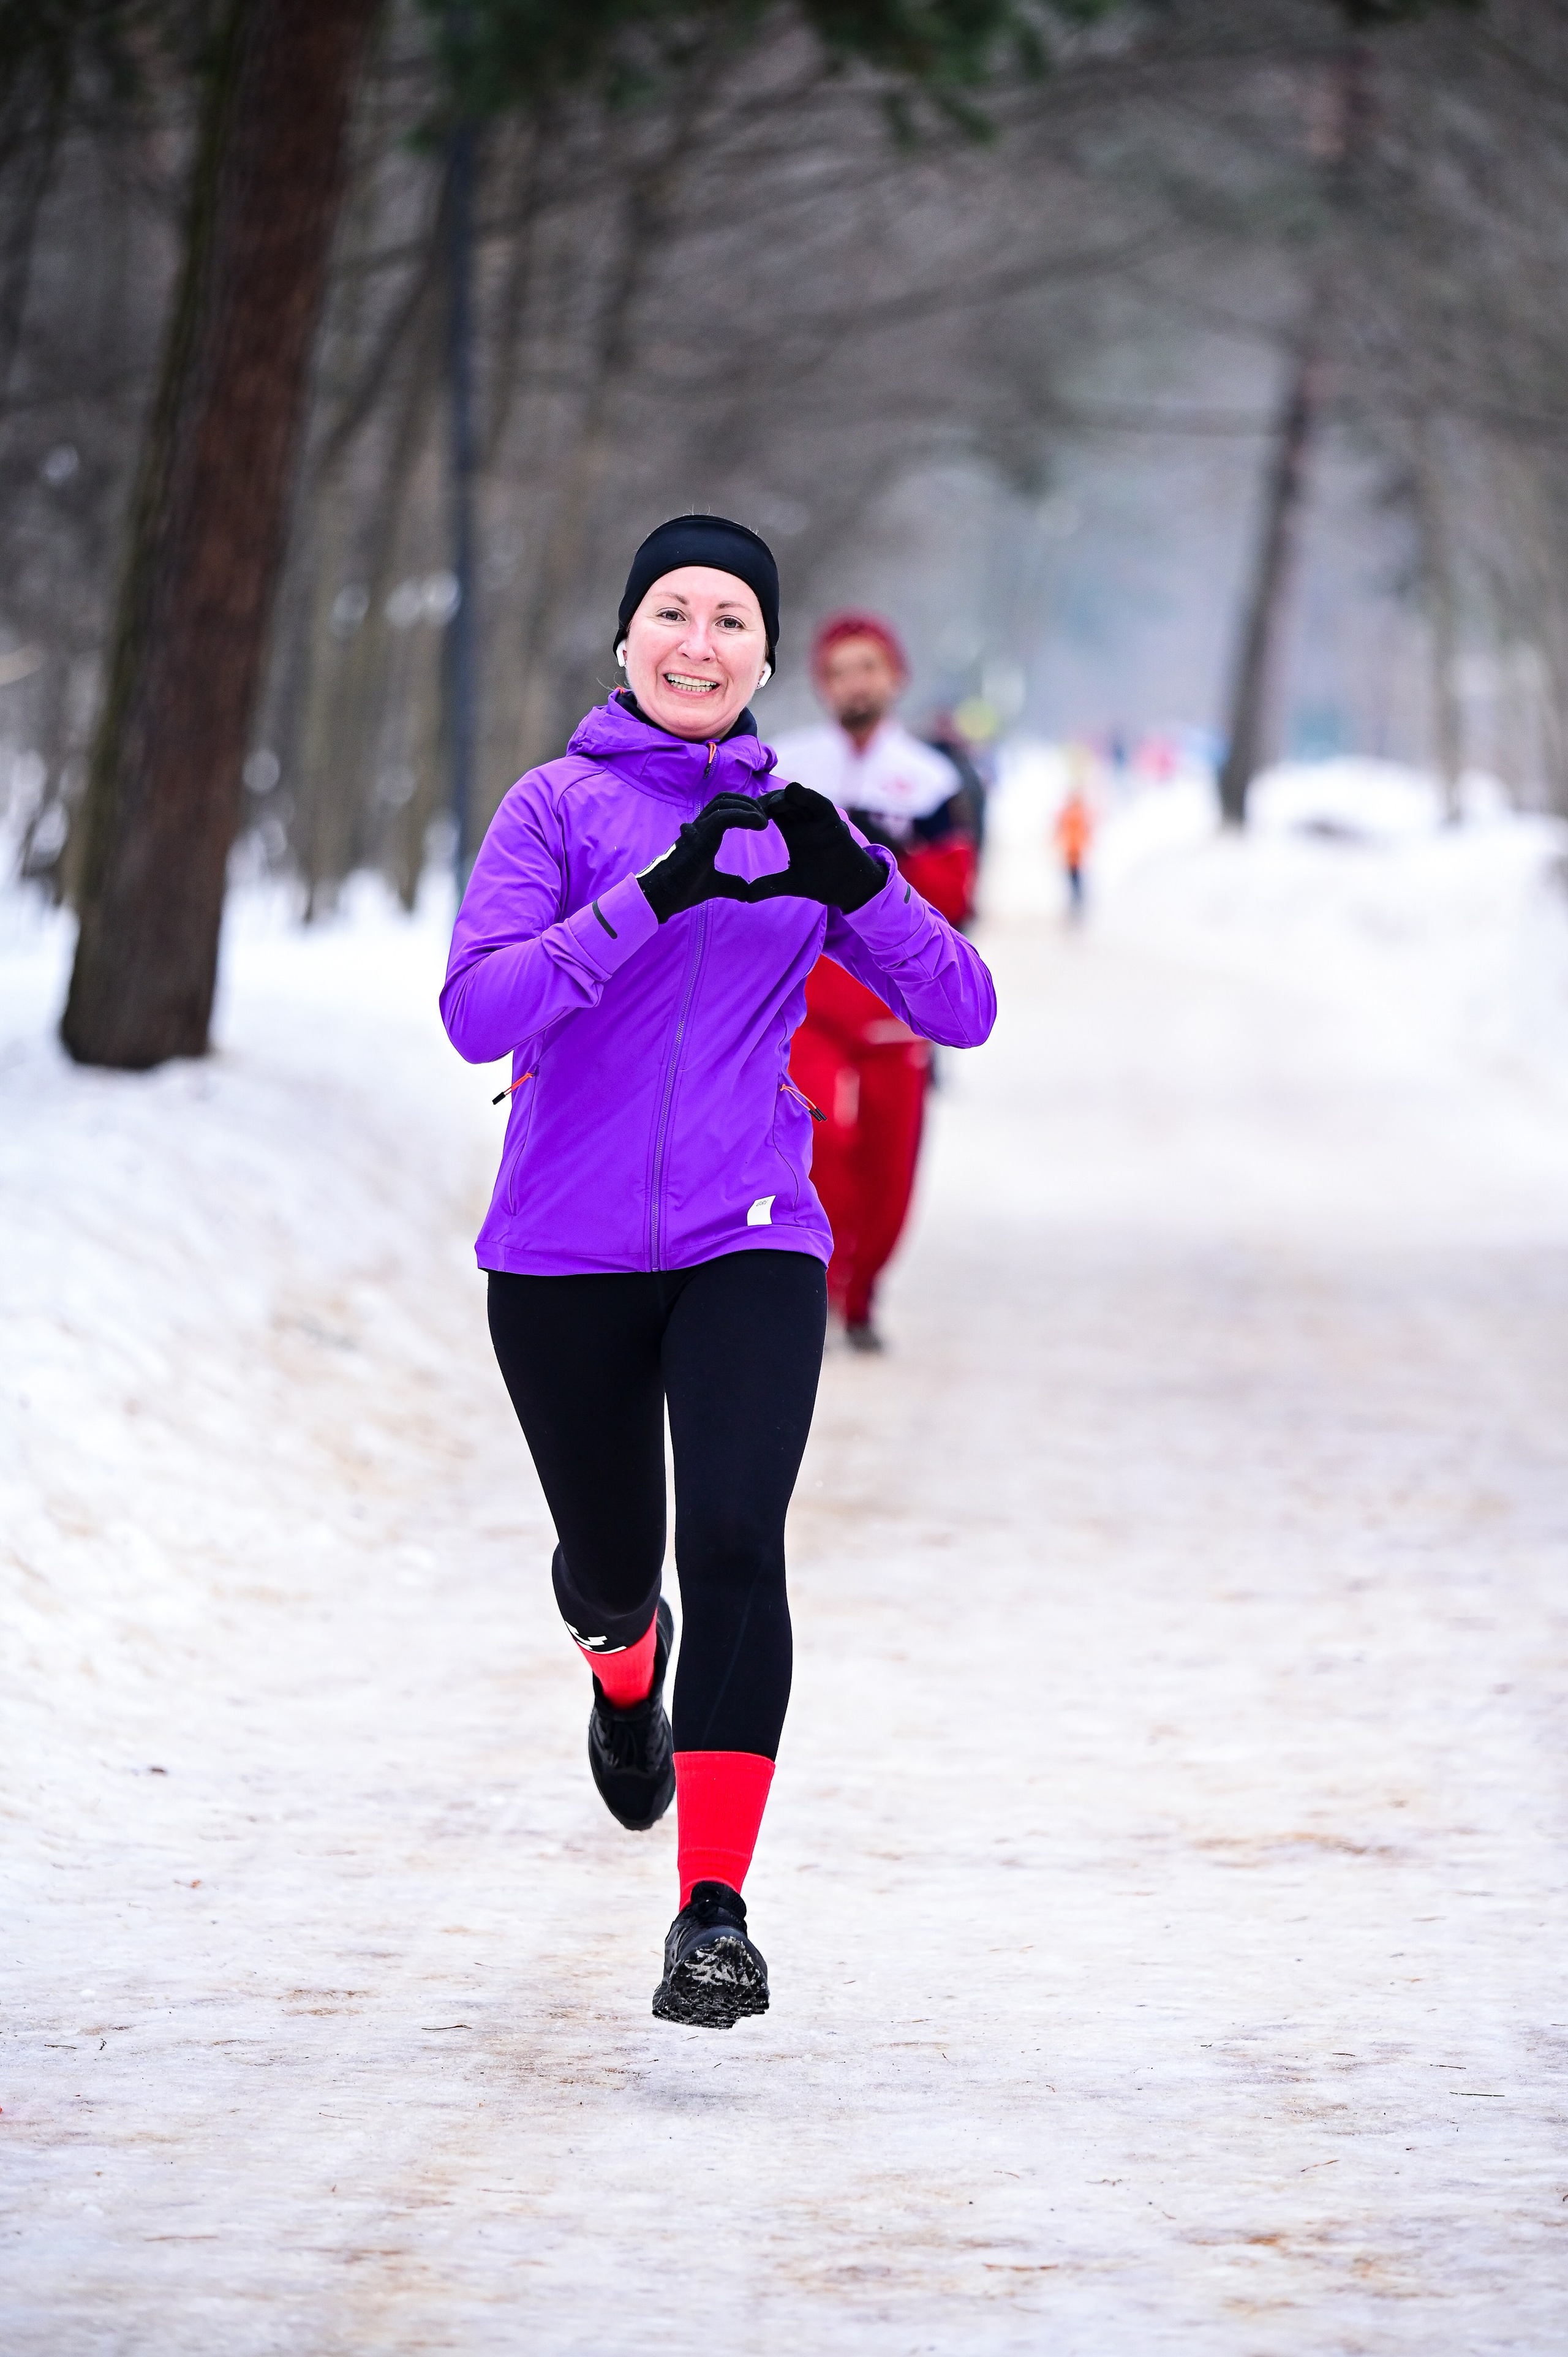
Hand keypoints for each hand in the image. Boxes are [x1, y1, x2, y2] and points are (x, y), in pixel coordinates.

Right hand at [638, 792, 768, 922]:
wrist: (662, 897)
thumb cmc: (682, 889)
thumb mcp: (715, 885)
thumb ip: (731, 883)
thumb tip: (747, 891)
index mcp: (702, 833)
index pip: (724, 808)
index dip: (745, 807)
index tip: (763, 818)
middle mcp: (699, 826)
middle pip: (725, 799)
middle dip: (748, 802)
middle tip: (766, 816)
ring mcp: (698, 830)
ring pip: (724, 802)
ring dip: (748, 806)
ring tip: (763, 821)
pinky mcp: (699, 837)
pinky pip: (723, 816)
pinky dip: (744, 815)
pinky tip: (759, 824)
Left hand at [752, 781, 886, 912]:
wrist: (848, 888)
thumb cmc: (823, 882)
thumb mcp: (791, 883)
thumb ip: (769, 886)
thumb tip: (746, 897)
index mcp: (793, 831)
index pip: (773, 812)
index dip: (759, 810)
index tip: (745, 815)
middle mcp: (805, 822)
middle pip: (785, 802)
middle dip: (770, 801)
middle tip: (756, 805)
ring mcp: (819, 820)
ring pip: (801, 800)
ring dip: (786, 797)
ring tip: (773, 801)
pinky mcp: (833, 821)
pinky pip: (820, 804)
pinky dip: (808, 797)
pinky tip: (795, 792)